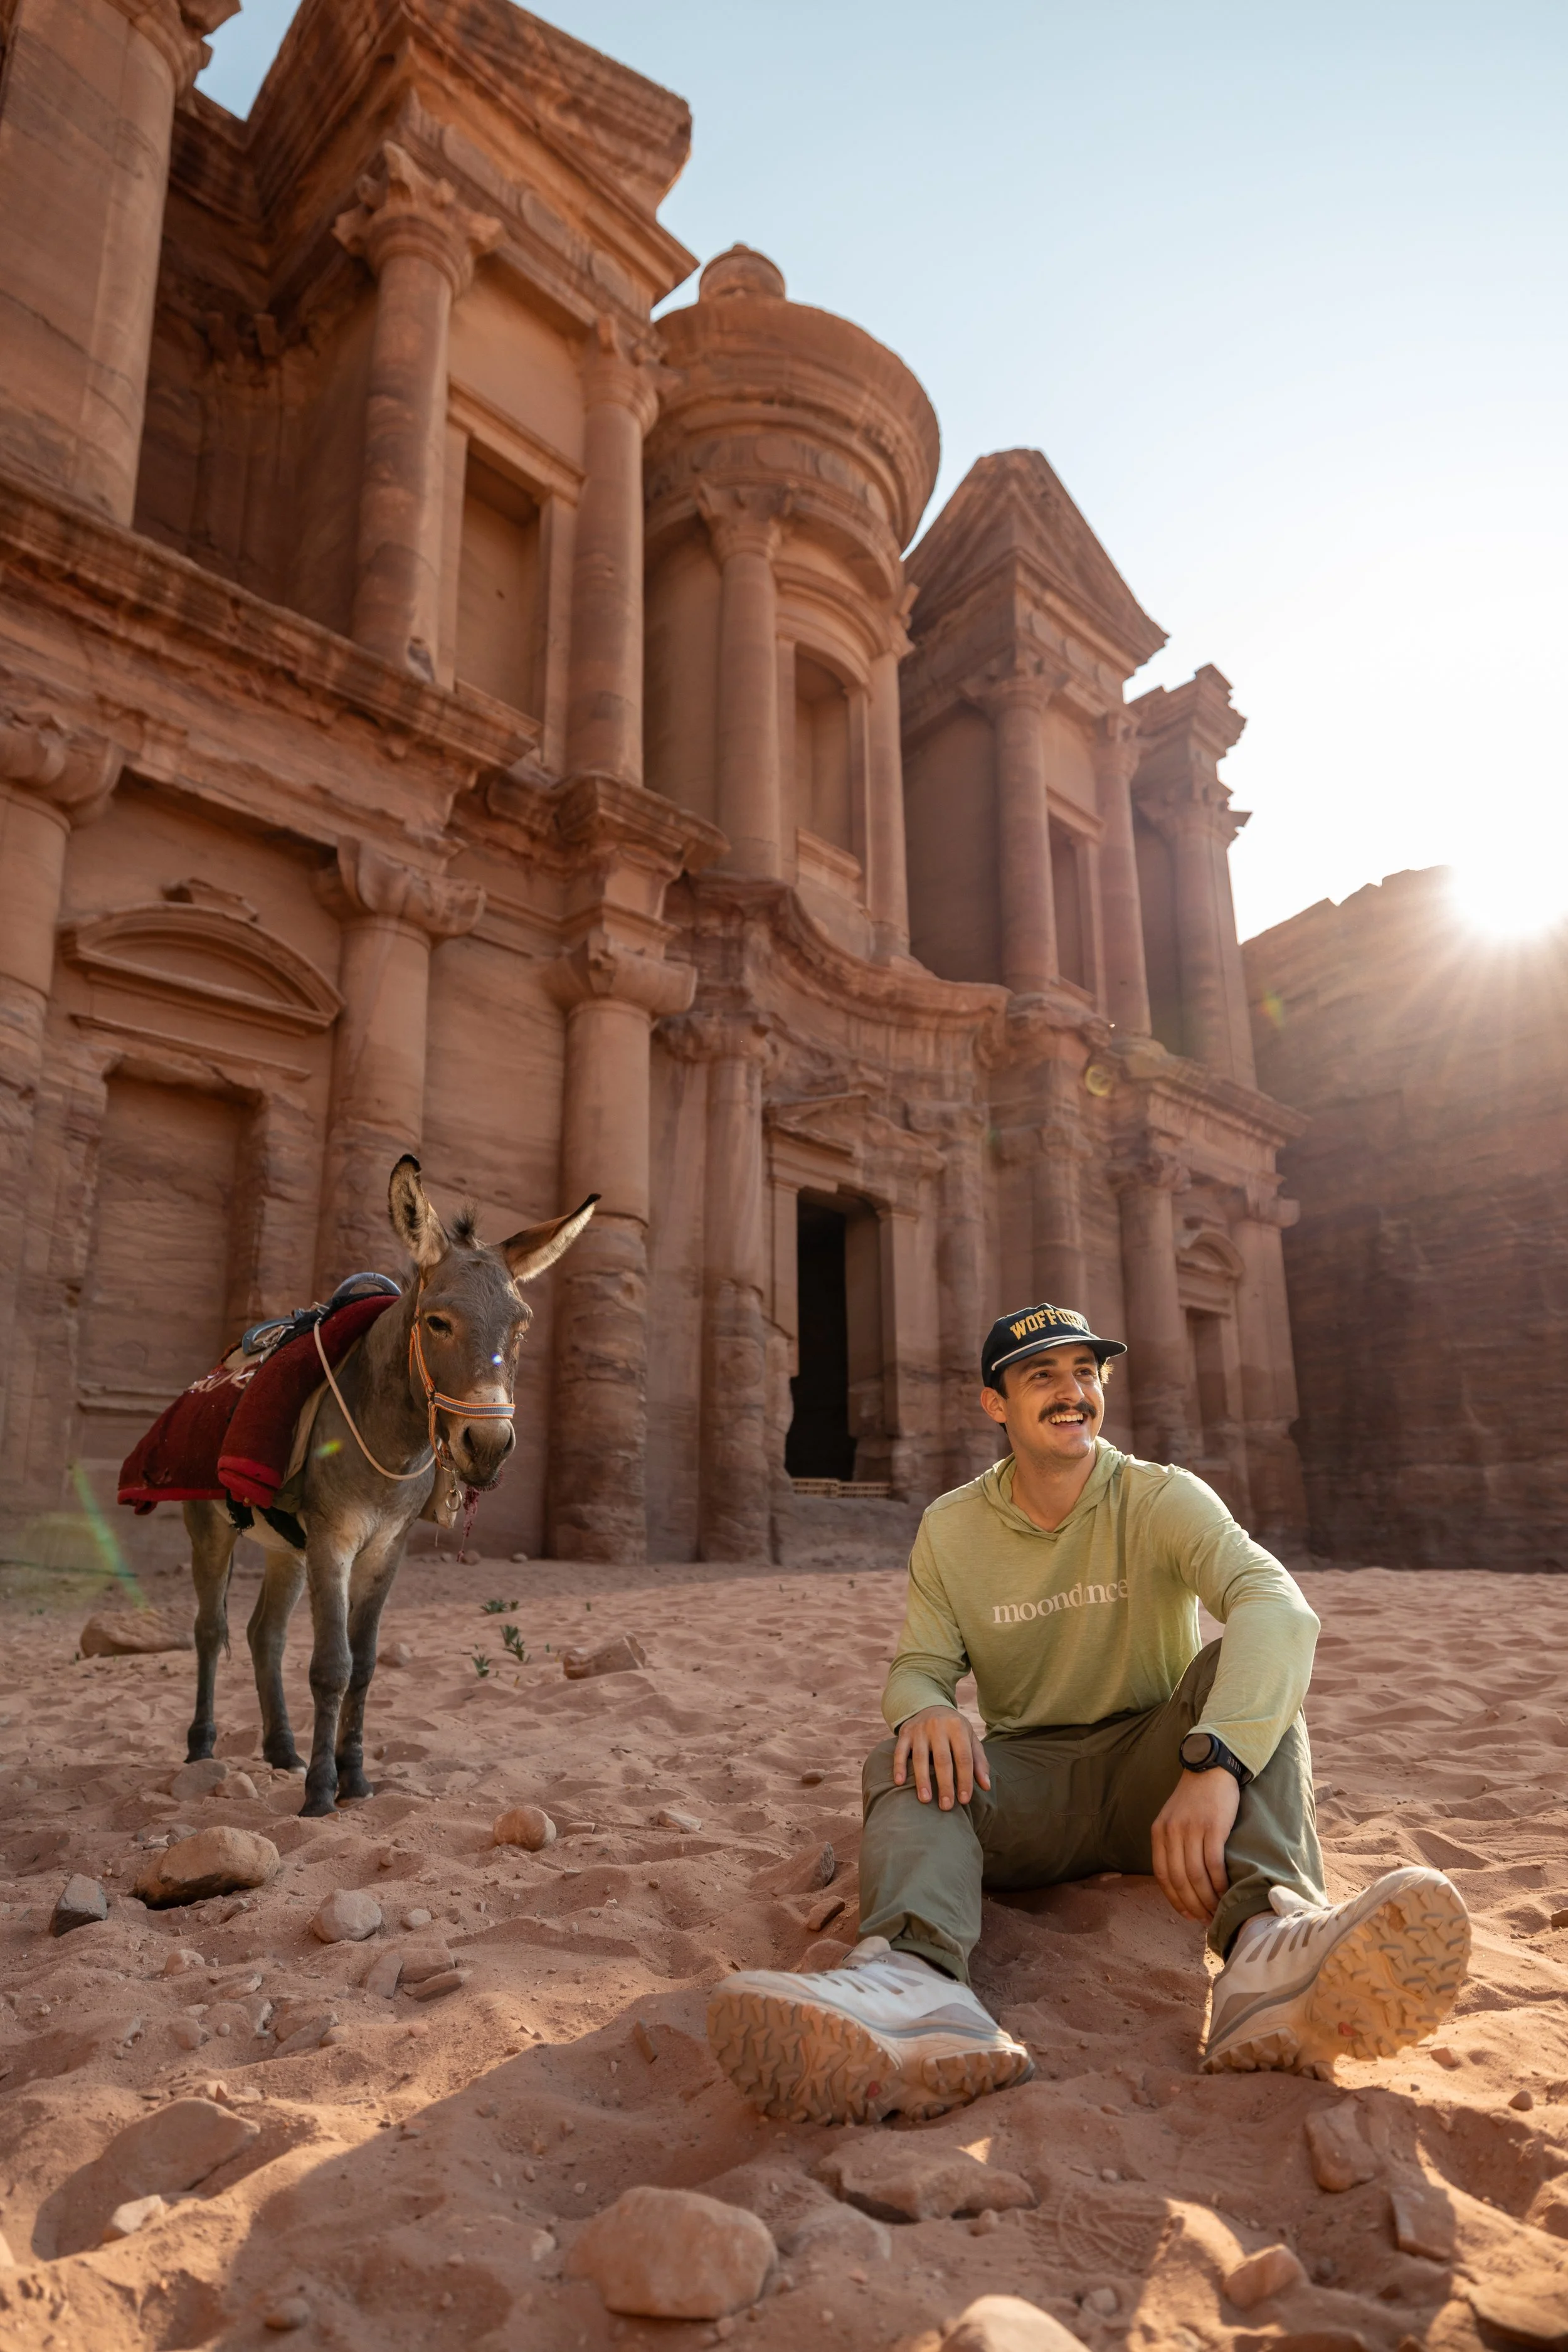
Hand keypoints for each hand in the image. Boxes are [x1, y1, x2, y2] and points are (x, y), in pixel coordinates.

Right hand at [892, 1706, 990, 1809]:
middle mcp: (938, 1727)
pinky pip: (900, 1751)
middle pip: (942, 1760)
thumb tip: (986, 1786)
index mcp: (958, 1728)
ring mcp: (919, 1729)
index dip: (965, 1780)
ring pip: (920, 1757)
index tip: (964, 1800)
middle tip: (946, 1807)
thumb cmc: (954, 1729)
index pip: (963, 1758)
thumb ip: (979, 1762)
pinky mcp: (905, 1732)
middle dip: (945, 1784)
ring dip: (922, 1780)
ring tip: (925, 1800)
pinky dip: (899, 1766)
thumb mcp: (970, 1739)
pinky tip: (899, 1782)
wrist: (930, 1705)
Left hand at [1151, 1765, 1239, 1921]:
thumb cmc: (1195, 1799)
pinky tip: (1224, 1892)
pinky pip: (1213, 1863)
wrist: (1211, 1769)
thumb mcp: (1173, 1819)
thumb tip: (1181, 1881)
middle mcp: (1172, 1832)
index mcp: (1159, 1832)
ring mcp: (1192, 1829)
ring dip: (1206, 1898)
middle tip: (1204, 1919)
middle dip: (1191, 1903)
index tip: (1185, 1914)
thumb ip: (1173, 1845)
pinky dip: (1218, 1883)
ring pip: (1196, 1875)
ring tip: (1216, 1911)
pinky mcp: (1213, 1827)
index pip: (1161, 1874)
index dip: (1173, 1898)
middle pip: (1179, 1879)